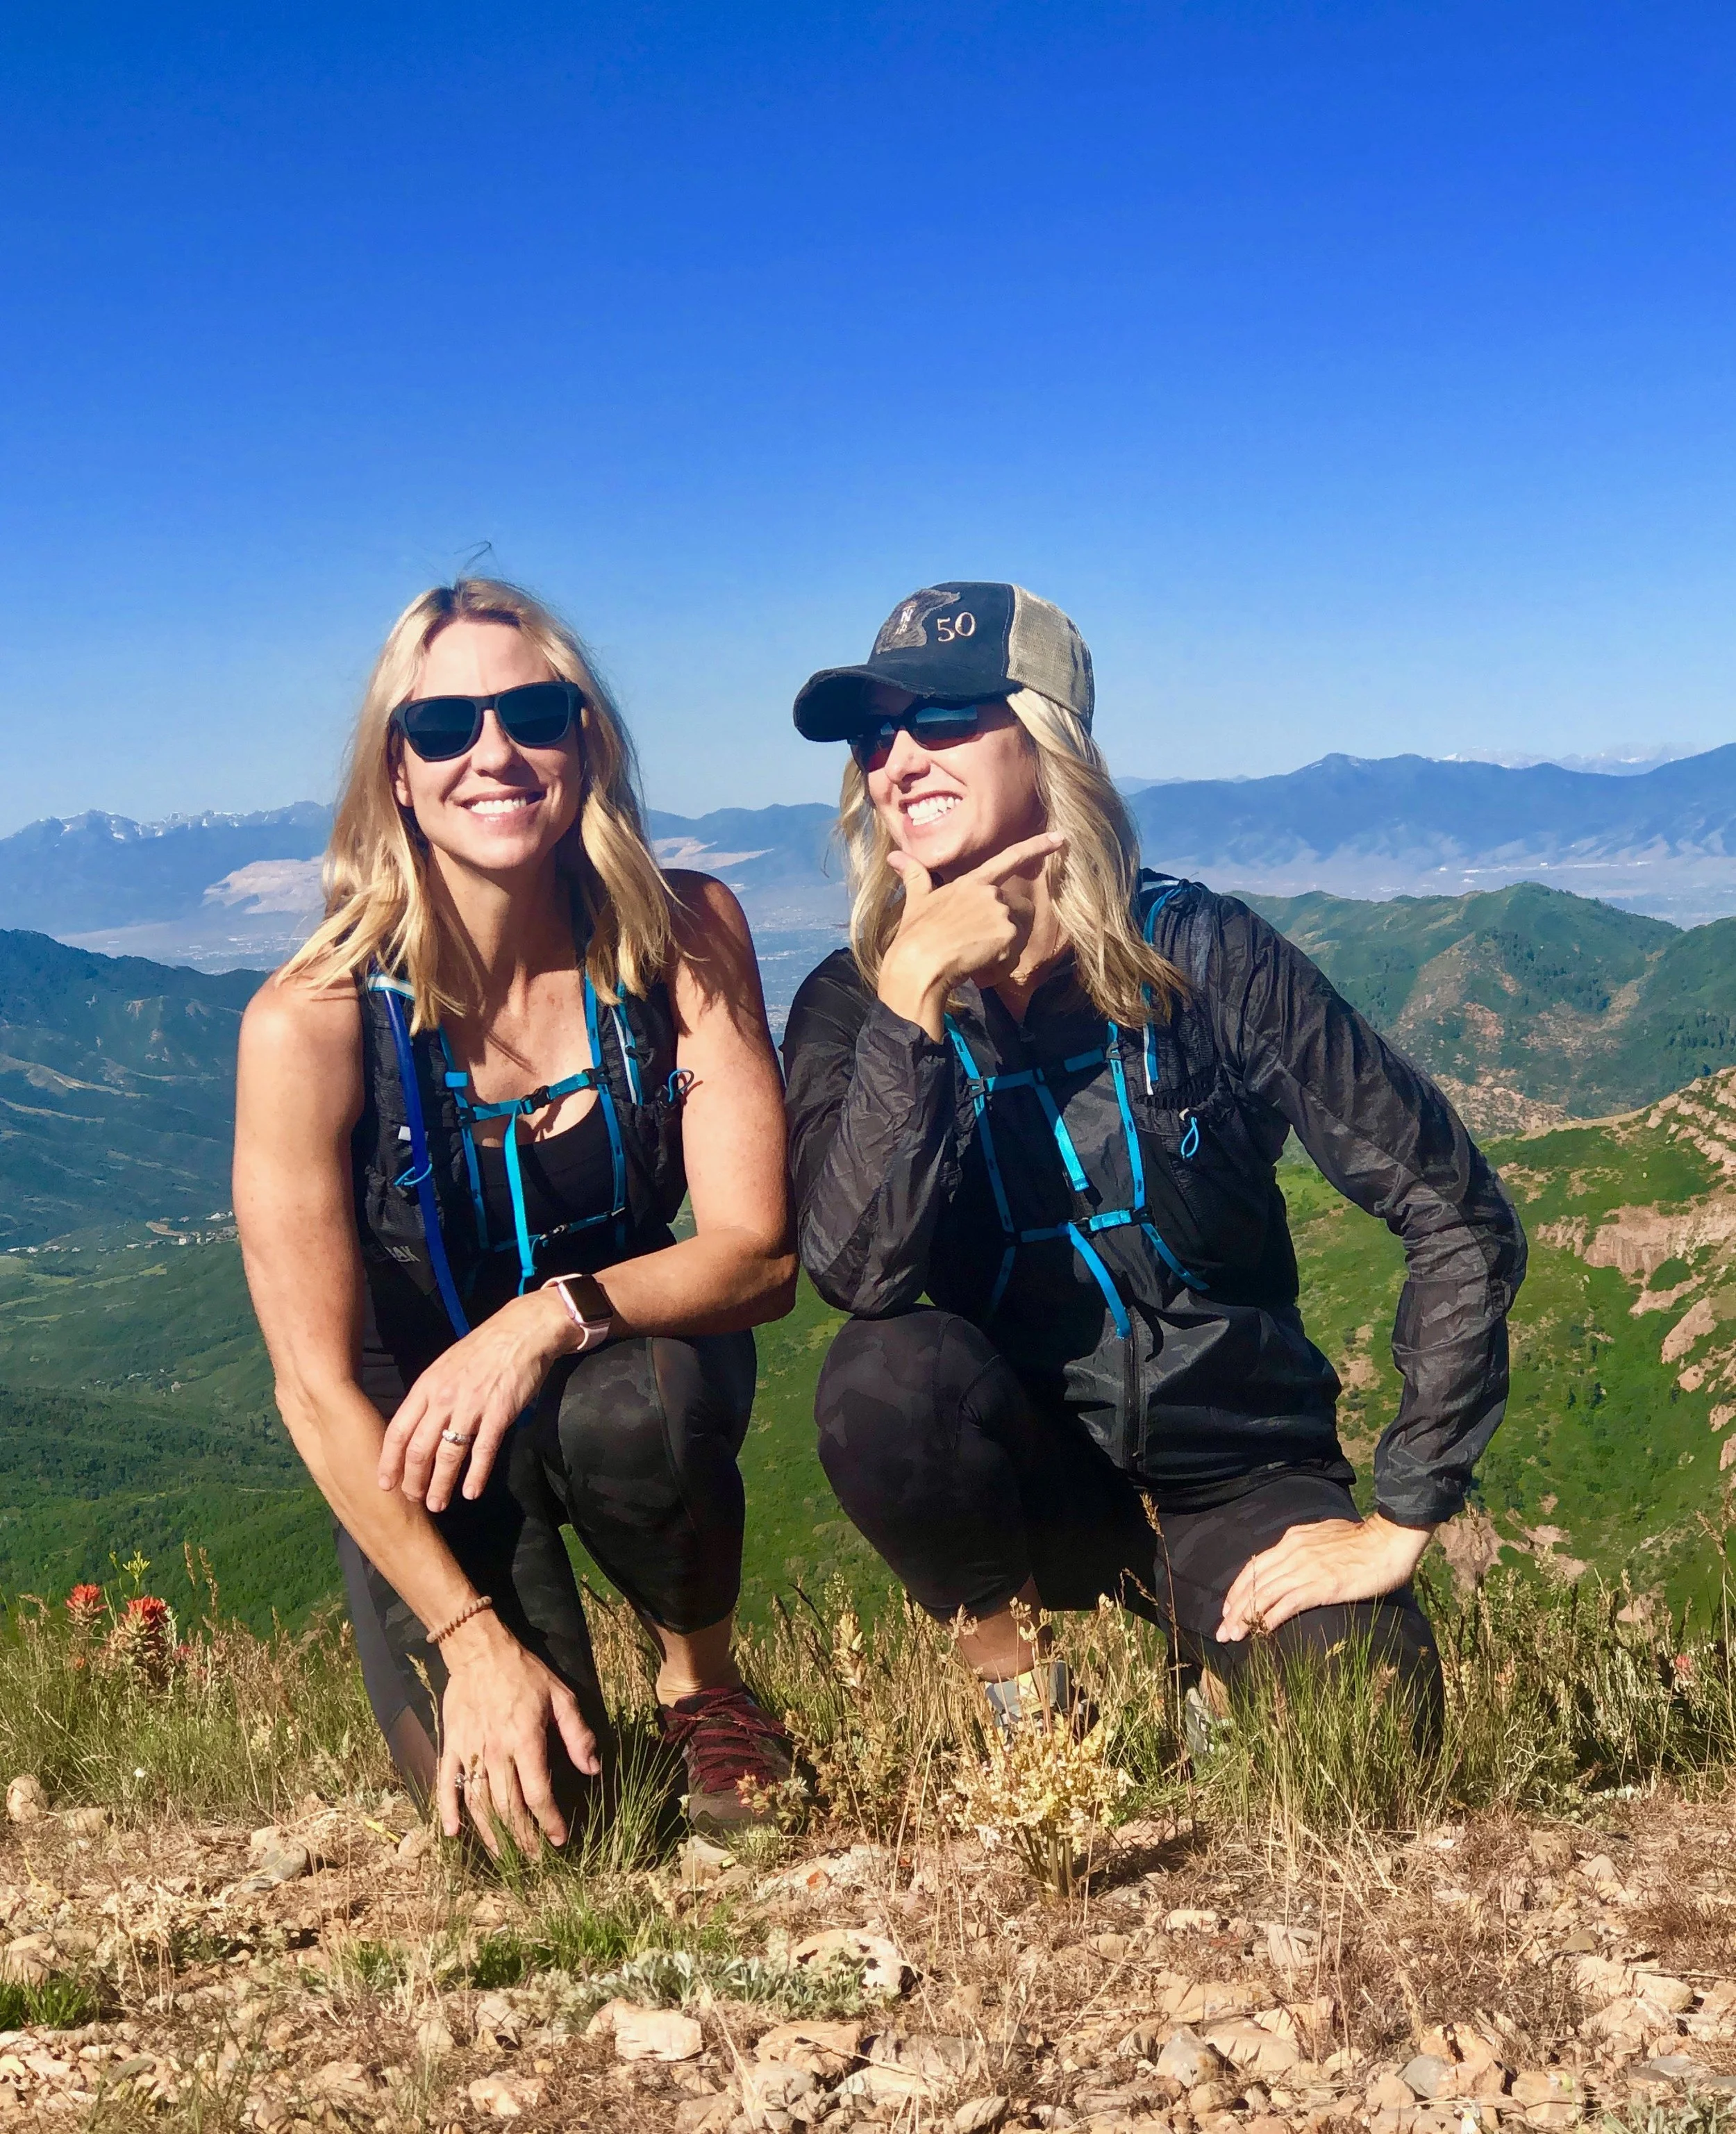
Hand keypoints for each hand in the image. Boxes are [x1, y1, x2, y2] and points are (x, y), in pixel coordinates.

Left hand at [378, 1288, 573, 1510]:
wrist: (522, 1332)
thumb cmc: (483, 1349)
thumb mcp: (446, 1367)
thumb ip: (431, 1396)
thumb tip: (418, 1427)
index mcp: (426, 1386)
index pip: (397, 1431)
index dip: (389, 1461)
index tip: (385, 1485)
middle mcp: (443, 1398)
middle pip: (419, 1448)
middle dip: (413, 1480)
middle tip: (414, 1500)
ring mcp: (471, 1406)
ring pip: (448, 1455)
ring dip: (441, 1485)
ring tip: (438, 1505)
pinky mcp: (499, 1413)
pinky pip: (483, 1451)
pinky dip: (475, 1475)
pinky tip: (471, 1493)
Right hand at [437, 1611, 600, 1851]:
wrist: (480, 1651)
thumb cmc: (525, 1674)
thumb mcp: (561, 1696)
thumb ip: (578, 1734)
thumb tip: (593, 1769)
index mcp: (525, 1740)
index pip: (537, 1792)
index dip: (549, 1820)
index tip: (558, 1839)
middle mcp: (495, 1752)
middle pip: (507, 1806)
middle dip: (521, 1838)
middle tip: (533, 1858)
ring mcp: (469, 1751)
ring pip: (477, 1803)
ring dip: (489, 1833)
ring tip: (502, 1856)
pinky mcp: (450, 1746)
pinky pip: (445, 1784)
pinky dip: (446, 1810)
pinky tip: (453, 1833)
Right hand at [878, 831, 1066, 1037]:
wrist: (919, 963)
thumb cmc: (915, 934)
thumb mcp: (916, 902)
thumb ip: (914, 876)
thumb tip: (895, 856)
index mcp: (971, 882)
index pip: (1009, 858)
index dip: (1037, 846)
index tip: (1060, 837)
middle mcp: (990, 892)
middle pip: (1019, 908)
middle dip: (1008, 928)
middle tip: (979, 946)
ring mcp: (1001, 912)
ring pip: (1020, 931)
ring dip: (1005, 946)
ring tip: (977, 956)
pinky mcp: (1008, 935)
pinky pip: (1015, 953)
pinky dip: (1001, 964)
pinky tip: (980, 967)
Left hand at [1216, 1514, 1432, 1642]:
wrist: (1387, 1540)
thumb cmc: (1362, 1541)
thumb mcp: (1323, 1536)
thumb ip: (1305, 1547)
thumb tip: (1294, 1560)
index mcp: (1292, 1540)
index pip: (1255, 1566)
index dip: (1238, 1589)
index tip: (1228, 1608)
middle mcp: (1292, 1553)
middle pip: (1253, 1584)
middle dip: (1234, 1609)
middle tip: (1222, 1631)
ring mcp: (1305, 1570)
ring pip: (1263, 1596)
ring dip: (1245, 1618)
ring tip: (1232, 1636)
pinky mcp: (1320, 1587)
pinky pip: (1286, 1605)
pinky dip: (1269, 1620)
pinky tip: (1260, 1633)